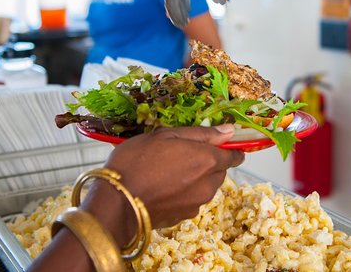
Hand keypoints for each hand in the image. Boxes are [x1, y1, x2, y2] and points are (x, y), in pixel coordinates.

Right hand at [32, 126, 242, 270]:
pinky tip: (163, 187)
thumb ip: (201, 134)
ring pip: (206, 187)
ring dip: (196, 179)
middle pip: (219, 172)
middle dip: (209, 163)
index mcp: (207, 161)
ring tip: (168, 171)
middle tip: (182, 154)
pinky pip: (191, 200)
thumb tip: (230, 131)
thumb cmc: (137, 161)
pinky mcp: (183, 217)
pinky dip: (183, 193)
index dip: (230, 149)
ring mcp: (196, 204)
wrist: (116, 203)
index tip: (222, 145)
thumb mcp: (166, 136)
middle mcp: (208, 185)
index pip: (234, 156)